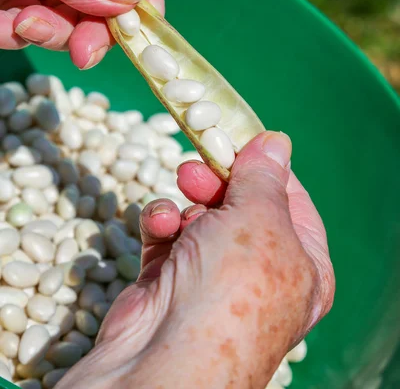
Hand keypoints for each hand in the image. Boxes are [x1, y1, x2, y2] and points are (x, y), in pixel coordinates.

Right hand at [58, 131, 334, 388]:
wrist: (164, 357)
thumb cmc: (231, 289)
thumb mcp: (260, 217)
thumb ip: (263, 174)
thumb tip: (276, 141)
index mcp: (302, 265)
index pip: (291, 201)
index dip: (266, 167)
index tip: (241, 139)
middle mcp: (260, 273)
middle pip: (242, 204)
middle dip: (219, 181)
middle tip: (200, 165)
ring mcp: (214, 278)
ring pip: (202, 216)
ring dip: (188, 202)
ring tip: (180, 199)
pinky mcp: (171, 279)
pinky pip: (170, 235)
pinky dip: (162, 223)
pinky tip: (159, 225)